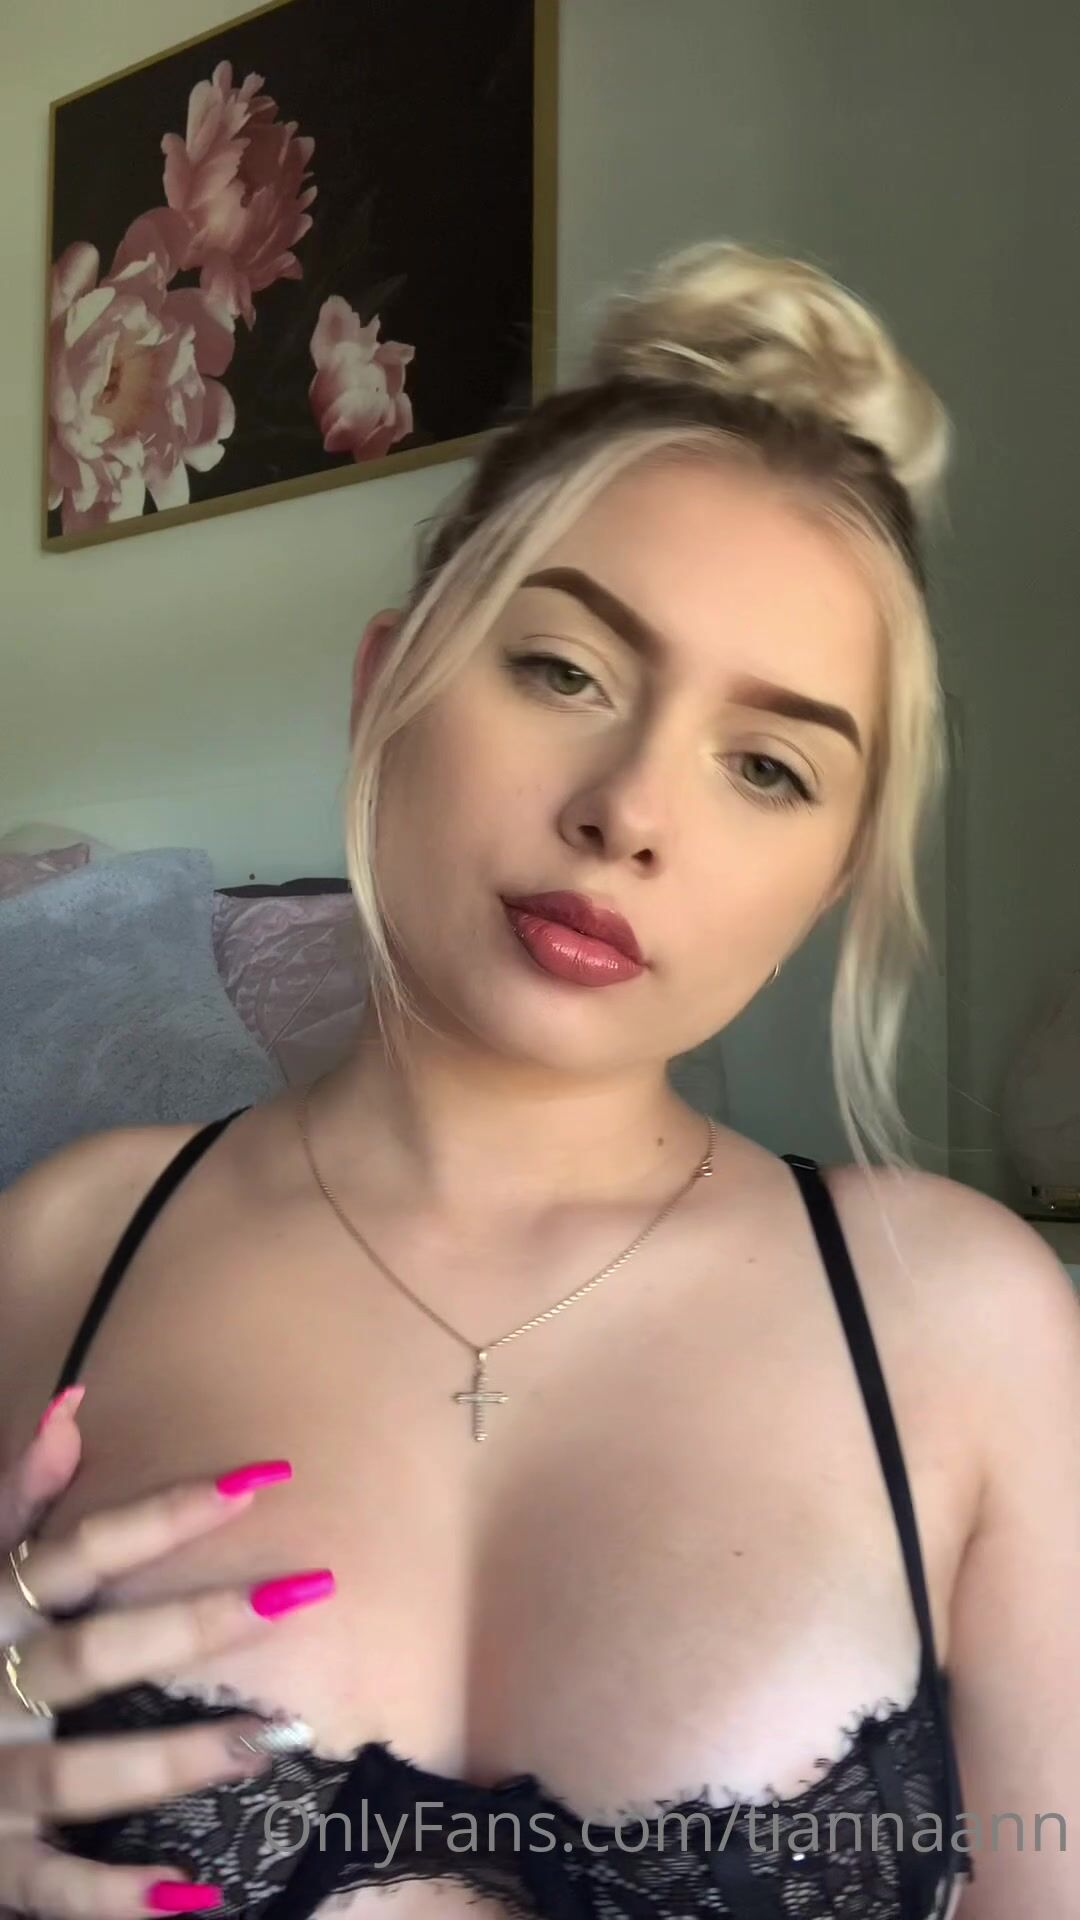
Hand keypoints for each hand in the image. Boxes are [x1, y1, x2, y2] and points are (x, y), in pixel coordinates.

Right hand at [0, 1389, 332, 1918]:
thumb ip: (21, 1495)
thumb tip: (76, 1400)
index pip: (82, 1552)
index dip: (167, 1514)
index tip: (264, 1480)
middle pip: (92, 1655)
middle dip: (194, 1624)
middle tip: (303, 1592)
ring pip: (77, 1772)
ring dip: (175, 1757)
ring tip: (274, 1738)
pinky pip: (51, 1888)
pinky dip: (114, 1894)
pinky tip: (189, 1892)